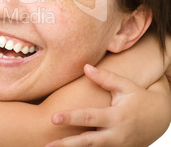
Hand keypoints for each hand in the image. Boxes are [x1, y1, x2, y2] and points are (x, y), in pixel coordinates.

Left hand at [45, 64, 170, 146]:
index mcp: (116, 117)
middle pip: (87, 142)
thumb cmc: (140, 98)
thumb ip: (105, 78)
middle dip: (67, 144)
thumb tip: (86, 67)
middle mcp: (115, 135)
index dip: (70, 118)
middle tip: (47, 144)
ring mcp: (117, 146)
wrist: (160, 118)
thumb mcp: (126, 86)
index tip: (53, 117)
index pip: (88, 117)